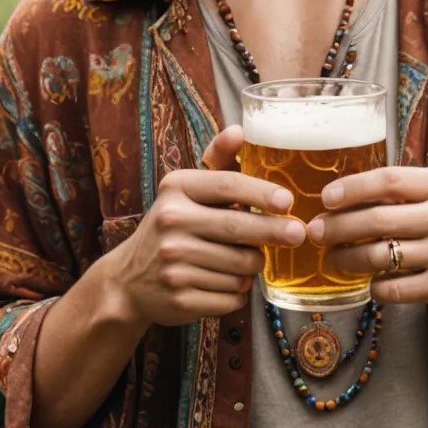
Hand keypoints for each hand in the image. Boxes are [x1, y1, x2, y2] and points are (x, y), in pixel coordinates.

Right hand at [105, 125, 305, 326]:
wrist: (130, 279)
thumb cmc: (174, 225)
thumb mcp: (188, 189)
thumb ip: (217, 159)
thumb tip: (240, 129)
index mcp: (176, 189)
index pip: (228, 185)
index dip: (262, 192)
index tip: (287, 201)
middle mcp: (171, 222)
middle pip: (238, 228)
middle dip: (274, 232)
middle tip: (298, 234)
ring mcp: (173, 263)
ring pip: (240, 267)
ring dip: (252, 266)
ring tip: (245, 260)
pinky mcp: (179, 298)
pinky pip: (230, 296)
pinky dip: (238, 291)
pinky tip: (227, 282)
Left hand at [307, 166, 427, 316]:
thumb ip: (398, 192)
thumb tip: (338, 196)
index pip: (389, 180)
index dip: (352, 188)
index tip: (326, 198)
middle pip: (378, 219)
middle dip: (338, 227)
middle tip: (315, 232)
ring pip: (381, 256)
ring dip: (347, 259)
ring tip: (333, 258)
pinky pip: (394, 289)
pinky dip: (374, 286)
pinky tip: (369, 282)